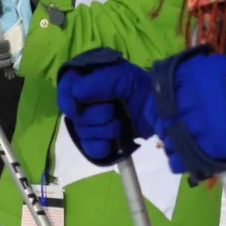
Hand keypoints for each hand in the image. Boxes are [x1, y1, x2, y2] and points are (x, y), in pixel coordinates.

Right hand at [57, 48, 153, 166]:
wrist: (160, 111)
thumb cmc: (140, 88)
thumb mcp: (119, 76)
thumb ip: (93, 83)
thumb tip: (73, 97)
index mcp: (88, 82)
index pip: (65, 89)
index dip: (66, 100)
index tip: (75, 108)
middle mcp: (87, 102)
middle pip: (73, 116)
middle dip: (93, 117)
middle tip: (112, 113)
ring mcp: (94, 122)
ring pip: (82, 133)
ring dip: (102, 131)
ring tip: (119, 126)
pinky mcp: (102, 139)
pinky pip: (90, 149)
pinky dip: (100, 147)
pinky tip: (111, 143)